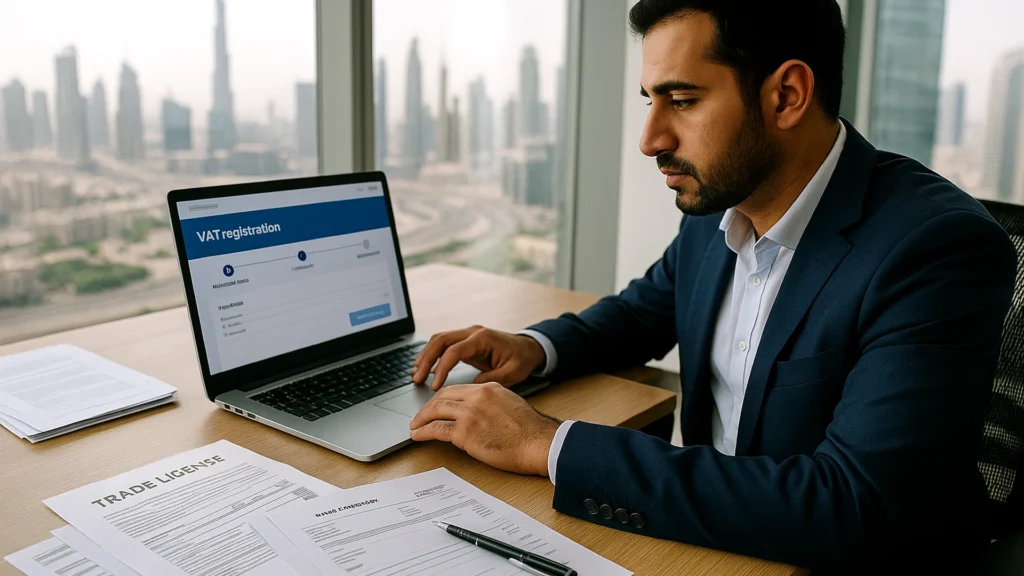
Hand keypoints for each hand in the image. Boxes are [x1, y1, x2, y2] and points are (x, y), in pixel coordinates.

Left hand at [409, 383, 559, 475]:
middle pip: (443, 396)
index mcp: (489, 388)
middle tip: (420, 415)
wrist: (538, 443)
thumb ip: (493, 403)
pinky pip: (436, 429)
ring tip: (414, 425)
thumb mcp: (511, 405)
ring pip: (436, 410)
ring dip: (421, 418)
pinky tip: (417, 435)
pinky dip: (423, 432)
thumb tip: (481, 413)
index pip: (458, 389)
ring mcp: (470, 413)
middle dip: (428, 406)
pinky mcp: (465, 432)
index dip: (443, 398)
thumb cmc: (530, 431)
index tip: (436, 405)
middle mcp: (477, 396)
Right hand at [412, 326, 546, 390]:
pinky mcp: (466, 341)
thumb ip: (491, 380)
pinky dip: (432, 355)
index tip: (435, 386)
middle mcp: (472, 332)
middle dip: (425, 359)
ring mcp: (468, 334)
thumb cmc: (522, 360)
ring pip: (438, 339)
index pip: (454, 351)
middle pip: (440, 340)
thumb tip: (471, 387)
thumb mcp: (512, 373)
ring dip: (425, 356)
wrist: (529, 347)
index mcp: (483, 339)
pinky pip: (444, 344)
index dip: (441, 368)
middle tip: (416, 378)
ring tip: (415, 375)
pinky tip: (425, 369)